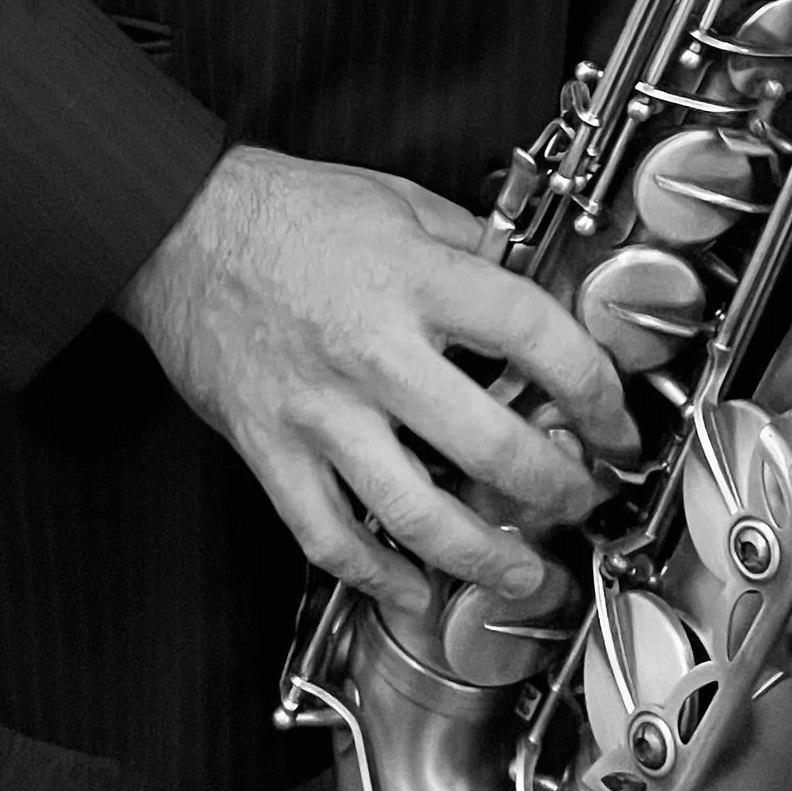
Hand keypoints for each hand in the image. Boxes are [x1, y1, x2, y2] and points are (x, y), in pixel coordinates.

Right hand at [117, 144, 641, 626]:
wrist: (177, 228)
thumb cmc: (285, 211)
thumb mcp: (399, 201)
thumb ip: (469, 248)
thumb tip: (536, 289)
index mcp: (416, 280)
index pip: (535, 336)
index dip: (595, 388)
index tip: (614, 419)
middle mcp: (374, 351)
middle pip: (492, 445)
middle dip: (558, 487)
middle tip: (584, 499)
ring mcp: (320, 411)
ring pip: (417, 512)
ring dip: (485, 557)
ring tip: (524, 575)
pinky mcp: (271, 450)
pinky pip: (328, 535)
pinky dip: (376, 575)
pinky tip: (414, 589)